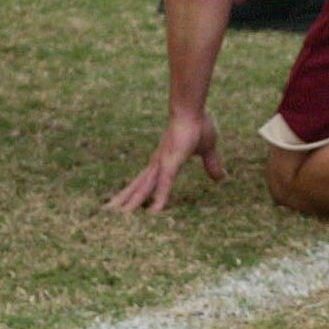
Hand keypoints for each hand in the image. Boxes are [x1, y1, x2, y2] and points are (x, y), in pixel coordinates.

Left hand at [107, 110, 223, 212]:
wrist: (192, 109)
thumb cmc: (197, 125)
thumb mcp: (208, 149)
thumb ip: (211, 164)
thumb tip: (221, 177)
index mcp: (163, 162)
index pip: (145, 183)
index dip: (135, 195)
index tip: (124, 207)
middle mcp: (157, 165)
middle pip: (137, 188)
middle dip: (123, 203)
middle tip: (107, 217)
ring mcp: (162, 165)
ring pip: (143, 190)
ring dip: (131, 205)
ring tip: (117, 220)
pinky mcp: (171, 164)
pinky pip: (164, 185)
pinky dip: (159, 199)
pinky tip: (155, 213)